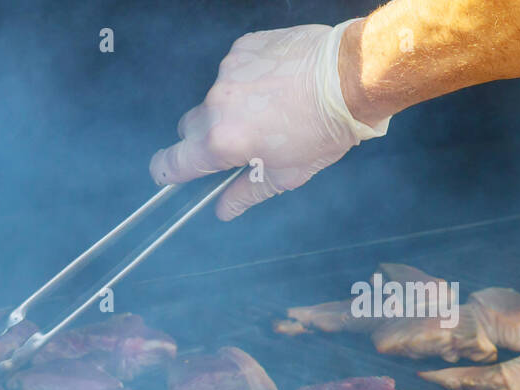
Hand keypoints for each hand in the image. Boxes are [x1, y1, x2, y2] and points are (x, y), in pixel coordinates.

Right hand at [149, 20, 389, 220]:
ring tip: (271, 106)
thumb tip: (223, 210)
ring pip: (215, 98)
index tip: (169, 174)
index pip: (172, 162)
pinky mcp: (242, 48)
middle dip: (207, 137)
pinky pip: (233, 69)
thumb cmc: (323, 129)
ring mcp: (227, 72)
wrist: (351, 75)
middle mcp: (217, 105)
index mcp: (221, 142)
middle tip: (242, 140)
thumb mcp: (286, 174)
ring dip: (232, 106)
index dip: (167, 172)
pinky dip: (248, 79)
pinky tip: (276, 83)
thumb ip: (246, 194)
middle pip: (190, 127)